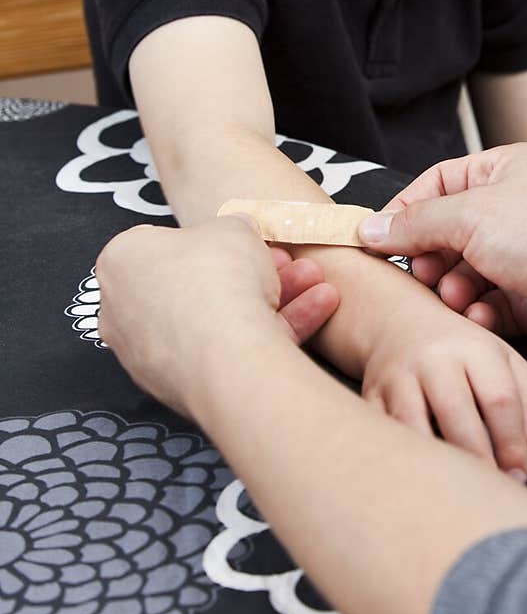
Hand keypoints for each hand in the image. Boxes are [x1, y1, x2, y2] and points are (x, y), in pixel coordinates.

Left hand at [97, 217, 338, 417]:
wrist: (226, 354)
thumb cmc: (218, 280)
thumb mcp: (235, 228)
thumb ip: (234, 228)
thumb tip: (238, 232)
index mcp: (121, 261)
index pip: (163, 243)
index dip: (211, 240)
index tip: (245, 241)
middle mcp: (124, 310)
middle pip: (197, 284)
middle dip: (250, 273)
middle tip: (286, 263)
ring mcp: (149, 354)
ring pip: (219, 319)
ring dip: (274, 299)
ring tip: (316, 284)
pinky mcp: (180, 385)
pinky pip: (229, 351)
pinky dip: (271, 332)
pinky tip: (318, 311)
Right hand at [359, 144, 526, 363]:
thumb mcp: (471, 215)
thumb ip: (415, 223)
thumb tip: (369, 227)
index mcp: (506, 170)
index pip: (439, 183)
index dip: (406, 210)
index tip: (377, 238)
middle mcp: (514, 210)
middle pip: (447, 231)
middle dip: (429, 255)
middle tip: (420, 272)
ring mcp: (524, 256)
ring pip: (463, 272)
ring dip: (451, 287)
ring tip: (454, 296)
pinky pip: (487, 305)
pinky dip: (477, 312)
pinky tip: (479, 317)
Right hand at [360, 296, 526, 479]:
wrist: (401, 322)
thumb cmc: (461, 352)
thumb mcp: (506, 362)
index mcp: (476, 349)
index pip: (500, 400)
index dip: (513, 444)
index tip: (519, 475)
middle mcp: (434, 359)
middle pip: (456, 414)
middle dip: (478, 460)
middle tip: (491, 489)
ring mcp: (398, 377)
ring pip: (414, 427)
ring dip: (437, 463)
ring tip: (457, 489)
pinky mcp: (371, 395)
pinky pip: (384, 434)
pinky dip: (403, 459)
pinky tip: (422, 477)